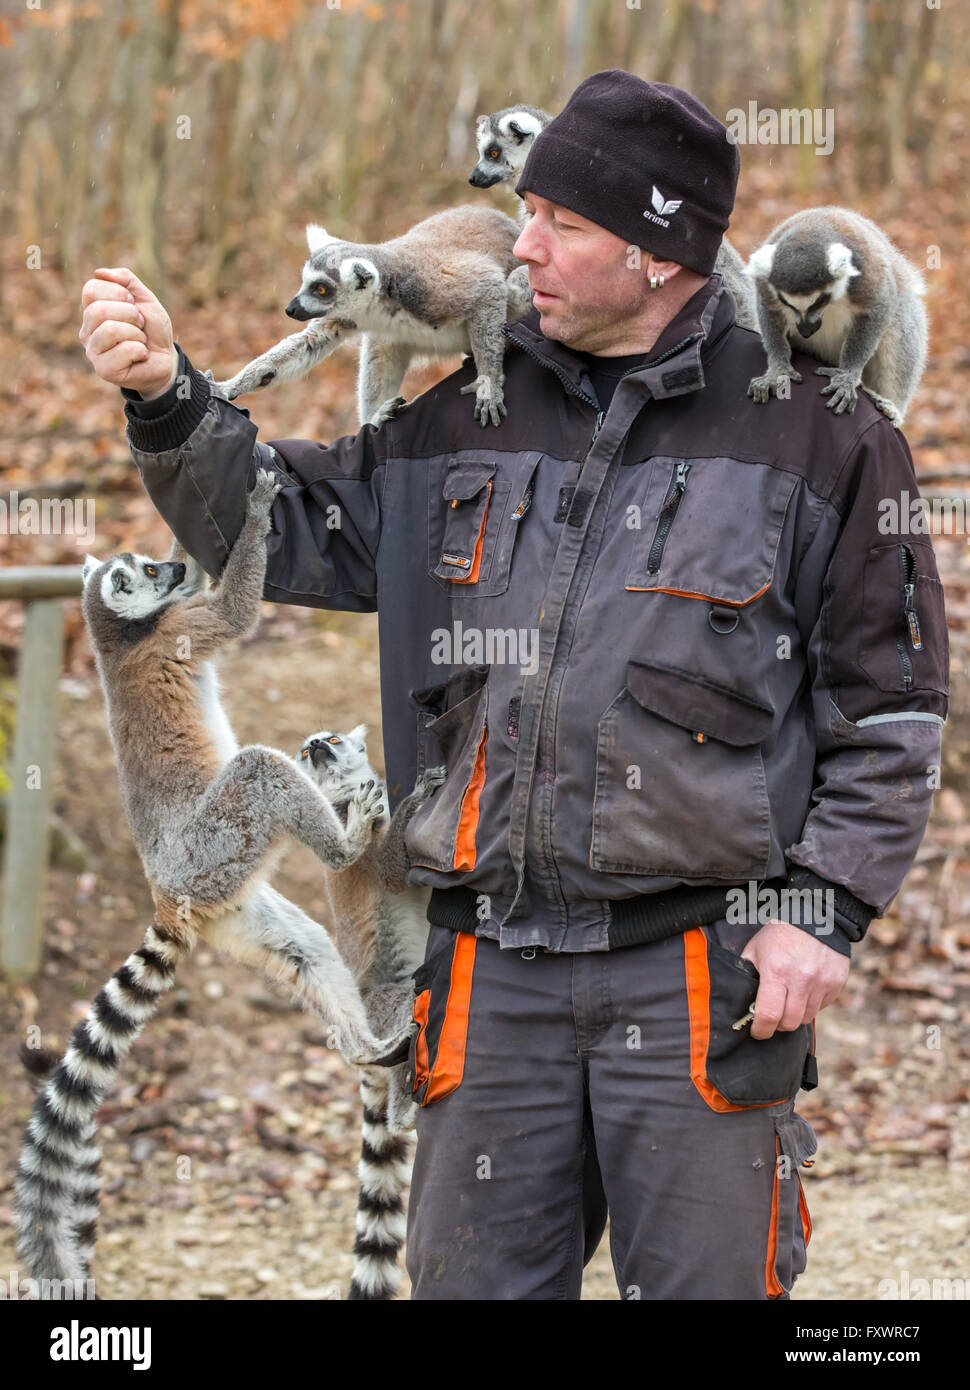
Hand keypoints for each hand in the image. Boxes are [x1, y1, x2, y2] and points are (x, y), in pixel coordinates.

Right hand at [79, 266, 176, 396]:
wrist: (167, 358)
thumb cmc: (152, 329)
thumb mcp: (144, 298)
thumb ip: (126, 280)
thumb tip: (99, 273)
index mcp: (91, 311)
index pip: (91, 289)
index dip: (118, 292)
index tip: (133, 304)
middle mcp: (87, 331)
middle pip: (99, 310)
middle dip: (129, 314)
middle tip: (140, 325)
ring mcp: (93, 352)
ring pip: (110, 330)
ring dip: (136, 334)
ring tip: (140, 341)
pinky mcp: (104, 370)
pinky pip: (124, 350)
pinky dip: (141, 350)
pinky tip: (141, 355)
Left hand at [740, 918, 848, 1038]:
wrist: (815, 916)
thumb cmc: (780, 933)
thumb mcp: (756, 949)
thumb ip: (747, 974)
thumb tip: (742, 1001)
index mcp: (776, 972)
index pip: (768, 1015)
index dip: (761, 1030)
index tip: (757, 1032)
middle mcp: (801, 980)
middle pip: (789, 1023)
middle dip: (777, 1025)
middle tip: (772, 1018)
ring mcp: (821, 983)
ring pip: (806, 1017)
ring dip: (794, 1016)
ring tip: (788, 1002)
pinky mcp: (836, 983)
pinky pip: (821, 1007)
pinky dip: (811, 1005)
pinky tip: (804, 991)